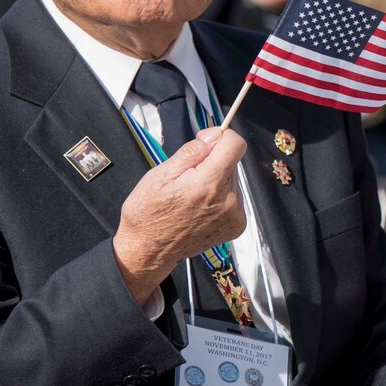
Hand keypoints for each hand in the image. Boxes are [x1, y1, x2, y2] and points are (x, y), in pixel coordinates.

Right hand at [113, 127, 246, 305]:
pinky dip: (220, 196)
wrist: (148, 250)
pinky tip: (201, 206)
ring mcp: (235, 215)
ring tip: (192, 195)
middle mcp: (228, 200)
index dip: (219, 137)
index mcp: (209, 184)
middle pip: (232, 161)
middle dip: (213, 161)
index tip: (204, 144)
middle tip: (188, 176)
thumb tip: (214, 135)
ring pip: (232, 179)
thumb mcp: (161, 173)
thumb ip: (192, 151)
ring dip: (216, 179)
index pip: (235, 145)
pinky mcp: (236, 226)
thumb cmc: (149, 212)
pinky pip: (233, 197)